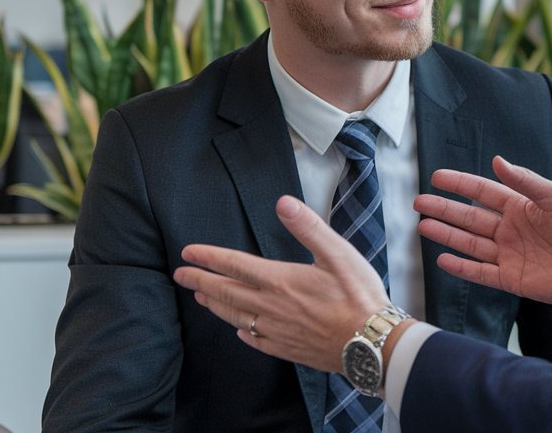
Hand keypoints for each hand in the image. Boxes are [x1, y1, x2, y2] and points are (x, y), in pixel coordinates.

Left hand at [173, 195, 397, 372]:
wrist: (369, 342)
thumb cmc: (358, 295)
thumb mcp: (338, 253)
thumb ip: (308, 227)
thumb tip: (283, 203)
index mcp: (280, 280)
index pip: (234, 265)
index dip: (208, 257)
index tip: (188, 253)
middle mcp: (272, 306)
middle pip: (227, 292)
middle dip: (201, 282)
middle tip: (182, 276)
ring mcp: (277, 330)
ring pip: (236, 316)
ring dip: (216, 305)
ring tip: (202, 298)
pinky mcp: (287, 348)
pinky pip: (256, 340)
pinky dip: (243, 332)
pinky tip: (240, 331)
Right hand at [419, 155, 551, 324]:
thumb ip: (525, 181)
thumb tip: (497, 160)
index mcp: (520, 206)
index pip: (483, 192)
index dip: (460, 184)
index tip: (437, 177)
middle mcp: (509, 229)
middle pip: (469, 217)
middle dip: (444, 209)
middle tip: (419, 201)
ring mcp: (508, 254)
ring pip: (469, 243)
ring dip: (447, 234)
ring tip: (423, 226)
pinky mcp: (510, 278)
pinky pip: (480, 272)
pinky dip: (461, 267)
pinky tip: (442, 259)